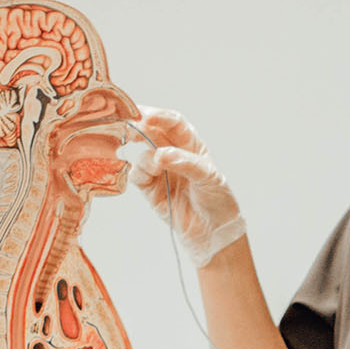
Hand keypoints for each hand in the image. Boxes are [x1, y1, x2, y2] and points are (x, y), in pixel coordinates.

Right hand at [123, 107, 247, 266]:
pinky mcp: (150, 187)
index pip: (173, 122)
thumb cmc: (218, 200)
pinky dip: (139, 172)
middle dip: (140, 128)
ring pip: (142, 153)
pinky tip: (148, 178)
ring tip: (157, 168)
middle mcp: (173, 153)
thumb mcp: (209, 177)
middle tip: (132, 129)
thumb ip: (186, 163)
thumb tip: (161, 154)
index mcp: (191, 144)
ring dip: (145, 157)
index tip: (147, 117)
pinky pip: (137, 174)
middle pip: (152, 132)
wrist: (213, 231)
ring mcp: (160, 170)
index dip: (160, 117)